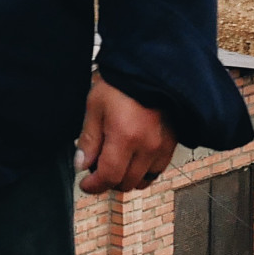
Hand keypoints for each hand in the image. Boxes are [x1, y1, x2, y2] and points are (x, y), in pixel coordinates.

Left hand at [75, 74, 175, 194]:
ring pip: (143, 181)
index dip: (94, 185)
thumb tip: (82, 165)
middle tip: (97, 170)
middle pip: (125, 183)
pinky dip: (143, 171)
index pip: (109, 176)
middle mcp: (147, 146)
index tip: (85, 184)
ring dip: (126, 178)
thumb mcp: (95, 107)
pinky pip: (157, 170)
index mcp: (125, 136)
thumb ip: (88, 140)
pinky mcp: (172, 143)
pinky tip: (133, 159)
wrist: (149, 69)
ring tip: (116, 164)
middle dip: (108, 181)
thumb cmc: (120, 84)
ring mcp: (162, 146)